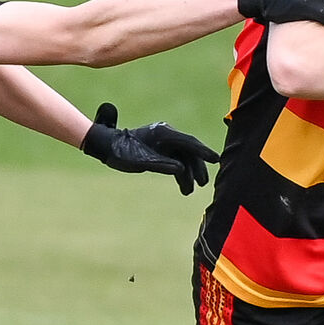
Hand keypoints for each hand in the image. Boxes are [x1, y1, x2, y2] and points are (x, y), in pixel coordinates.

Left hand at [80, 103, 219, 194]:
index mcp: (163, 133)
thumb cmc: (121, 152)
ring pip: (183, 158)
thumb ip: (161, 164)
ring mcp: (164, 143)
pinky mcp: (161, 151)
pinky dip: (180, 174)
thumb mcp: (140, 161)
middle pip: (189, 151)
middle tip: (204, 183)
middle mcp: (166, 136)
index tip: (216, 159)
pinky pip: (176, 162)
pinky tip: (184, 187)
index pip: (188, 142)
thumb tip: (181, 169)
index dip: (203, 151)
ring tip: (189, 191)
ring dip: (188, 174)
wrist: (108, 147)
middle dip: (197, 168)